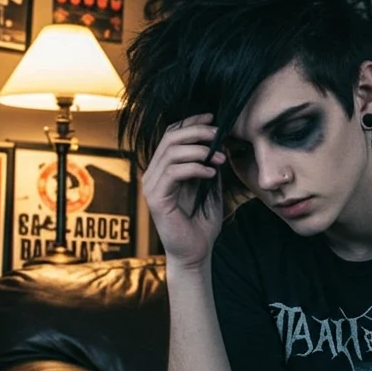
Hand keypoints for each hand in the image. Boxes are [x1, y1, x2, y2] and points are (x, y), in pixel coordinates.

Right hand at [142, 113, 226, 270]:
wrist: (196, 252)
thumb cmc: (201, 222)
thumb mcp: (209, 186)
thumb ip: (209, 164)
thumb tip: (218, 142)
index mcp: (163, 169)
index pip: (171, 135)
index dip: (190, 122)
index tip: (212, 118)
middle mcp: (153, 174)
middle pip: (170, 138)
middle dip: (196, 131)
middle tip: (218, 134)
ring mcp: (151, 186)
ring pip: (171, 152)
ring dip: (199, 150)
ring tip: (219, 159)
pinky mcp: (156, 198)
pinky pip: (173, 172)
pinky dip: (194, 168)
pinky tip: (211, 173)